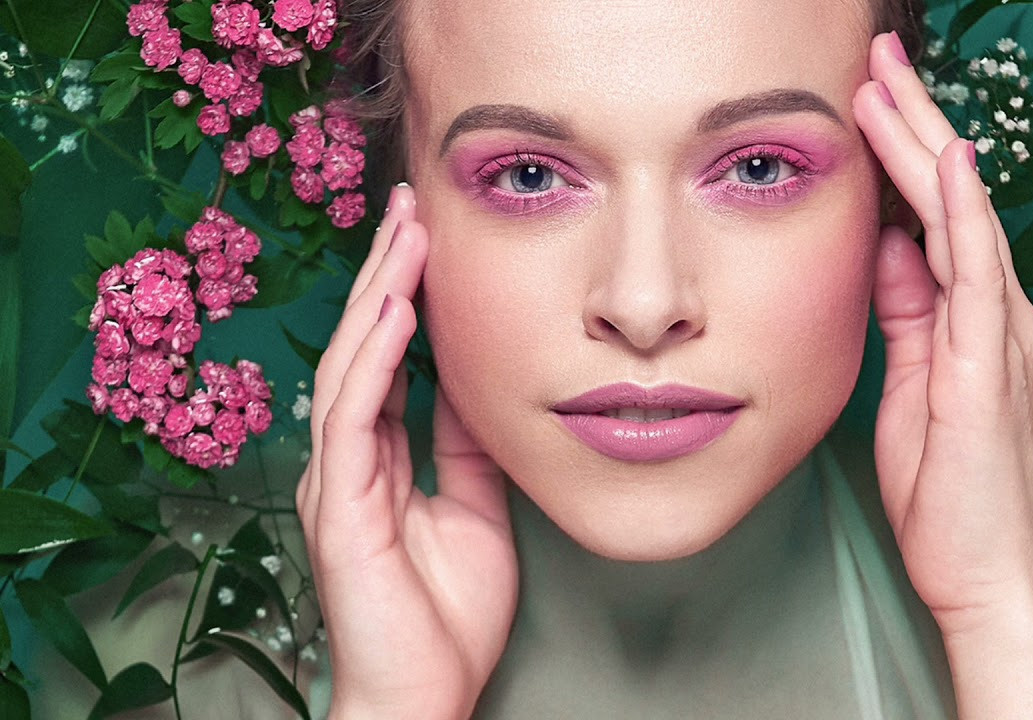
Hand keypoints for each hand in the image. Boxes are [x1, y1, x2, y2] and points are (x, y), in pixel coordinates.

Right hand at [296, 185, 517, 717]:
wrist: (428, 694)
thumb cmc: (445, 615)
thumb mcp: (473, 507)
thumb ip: (463, 446)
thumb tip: (474, 385)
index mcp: (377, 459)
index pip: (385, 358)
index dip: (402, 296)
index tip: (426, 237)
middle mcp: (348, 461)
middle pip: (360, 347)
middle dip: (385, 275)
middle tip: (409, 207)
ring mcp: (337, 483)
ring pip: (350, 368)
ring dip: (377, 297)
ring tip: (404, 236)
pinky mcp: (340, 512)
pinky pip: (354, 421)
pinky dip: (372, 361)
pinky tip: (392, 314)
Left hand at [853, 33, 1032, 633]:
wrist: (982, 573)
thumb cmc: (944, 489)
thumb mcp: (911, 384)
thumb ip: (905, 315)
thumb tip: (885, 249)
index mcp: (971, 319)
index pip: (933, 215)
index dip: (902, 152)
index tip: (865, 97)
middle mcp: (995, 314)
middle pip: (950, 199)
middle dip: (912, 124)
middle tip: (877, 60)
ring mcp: (999, 337)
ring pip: (962, 220)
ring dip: (925, 148)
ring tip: (889, 84)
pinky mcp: (988, 369)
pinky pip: (976, 278)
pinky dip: (962, 218)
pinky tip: (947, 166)